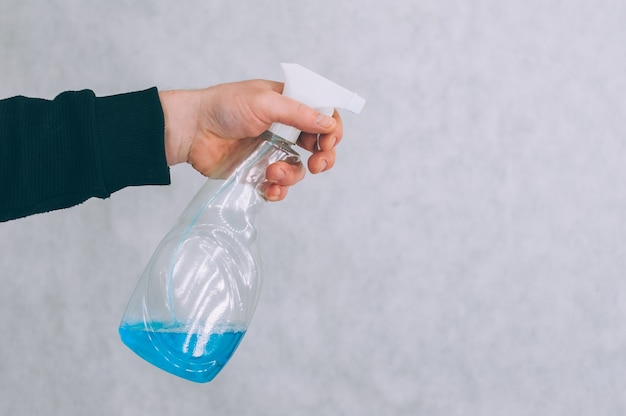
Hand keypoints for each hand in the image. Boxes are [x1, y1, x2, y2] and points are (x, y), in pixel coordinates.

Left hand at [159, 80, 342, 200]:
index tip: (328, 142)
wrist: (191, 130)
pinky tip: (268, 188)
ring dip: (291, 174)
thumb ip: (299, 114)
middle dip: (324, 157)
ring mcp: (271, 152)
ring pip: (298, 170)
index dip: (331, 130)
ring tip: (272, 171)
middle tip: (319, 164)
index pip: (322, 117)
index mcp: (288, 106)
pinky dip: (277, 191)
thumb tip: (329, 124)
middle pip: (318, 147)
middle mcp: (284, 129)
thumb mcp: (265, 102)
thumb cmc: (224, 106)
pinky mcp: (257, 172)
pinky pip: (277, 187)